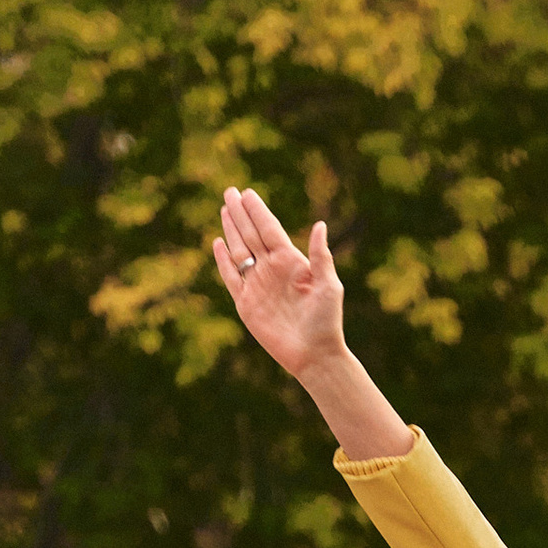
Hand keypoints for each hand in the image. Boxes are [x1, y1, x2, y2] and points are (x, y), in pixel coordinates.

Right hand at [211, 188, 345, 380]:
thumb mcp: (329, 286)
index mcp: (291, 262)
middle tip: (230, 192)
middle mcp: (272, 270)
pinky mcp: (246, 304)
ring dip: (232, 230)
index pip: (269, 229)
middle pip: (251, 235)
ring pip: (240, 251)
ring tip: (225, 209)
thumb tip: (320, 225)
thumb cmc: (326, 321)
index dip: (258, 211)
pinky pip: (231, 277)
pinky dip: (223, 261)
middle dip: (240, 214)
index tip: (248, 193)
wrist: (314, 355)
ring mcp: (258, 285)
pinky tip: (218, 243)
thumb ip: (321, 257)